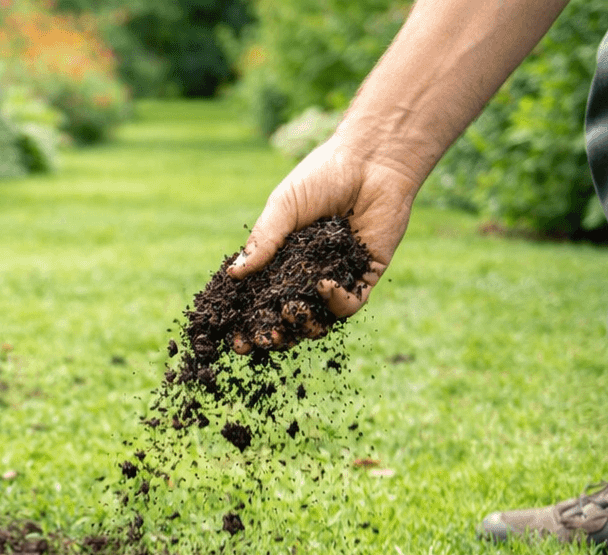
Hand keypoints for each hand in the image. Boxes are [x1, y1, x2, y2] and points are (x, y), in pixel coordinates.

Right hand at [226, 142, 416, 352]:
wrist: (372, 161)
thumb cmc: (323, 175)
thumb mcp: (284, 206)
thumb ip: (263, 241)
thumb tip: (234, 274)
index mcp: (282, 259)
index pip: (260, 299)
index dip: (247, 322)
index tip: (236, 339)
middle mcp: (307, 274)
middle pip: (287, 317)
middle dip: (274, 334)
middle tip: (265, 340)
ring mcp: (336, 276)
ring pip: (319, 319)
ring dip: (305, 327)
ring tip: (293, 315)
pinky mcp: (365, 275)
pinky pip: (350, 303)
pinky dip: (336, 302)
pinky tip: (325, 286)